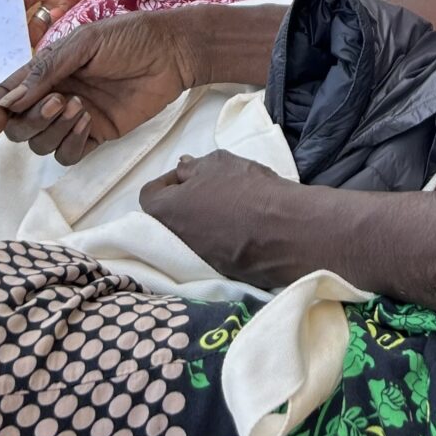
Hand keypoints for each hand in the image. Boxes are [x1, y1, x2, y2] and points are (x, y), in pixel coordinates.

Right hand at [0, 11, 203, 163]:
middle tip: (57, 101)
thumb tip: (11, 100)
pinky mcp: (97, 134)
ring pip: (41, 143)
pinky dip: (71, 143)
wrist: (172, 53)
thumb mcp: (84, 43)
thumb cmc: (130, 37)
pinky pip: (68, 154)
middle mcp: (56, 94)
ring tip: (79, 107)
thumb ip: (47, 70)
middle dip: (29, 120)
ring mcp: (75, 117)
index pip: (9, 94)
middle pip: (20, 125)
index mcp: (48, 70)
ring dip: (52, 130)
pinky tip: (88, 124)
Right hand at [23, 0, 134, 26]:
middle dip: (31, 30)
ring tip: (54, 11)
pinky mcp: (93, 8)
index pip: (25, 3)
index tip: (9, 22)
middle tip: (26, 35)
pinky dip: (72, 12)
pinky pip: (79, 20)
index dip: (15, 13)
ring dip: (53, 22)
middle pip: (39, 21)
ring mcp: (75, 4)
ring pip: (58, 24)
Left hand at [140, 152, 301, 289]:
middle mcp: (173, 241)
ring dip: (202, 220)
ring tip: (228, 205)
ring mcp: (196, 260)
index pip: (150, 194)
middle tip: (208, 189)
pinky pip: (210, 250)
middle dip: (184, 202)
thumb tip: (182, 168)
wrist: (285, 230)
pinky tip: (240, 225)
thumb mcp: (218, 163)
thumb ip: (193, 166)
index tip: (190, 174)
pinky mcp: (219, 273)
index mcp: (165, 211)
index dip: (168, 180)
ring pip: (190, 235)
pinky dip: (219, 237)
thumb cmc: (246, 190)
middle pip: (169, 217)